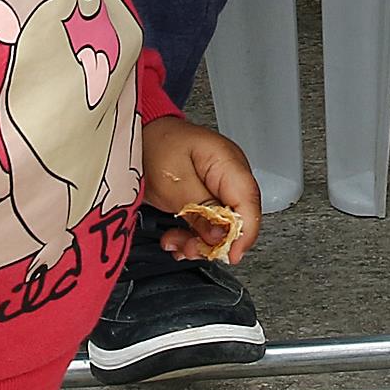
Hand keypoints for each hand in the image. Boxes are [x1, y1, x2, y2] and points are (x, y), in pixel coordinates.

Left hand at [139, 116, 264, 264]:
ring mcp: (220, 187)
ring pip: (223, 228)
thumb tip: (221, 238)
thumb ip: (200, 211)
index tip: (230, 255)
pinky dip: (193, 236)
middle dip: (214, 242)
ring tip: (175, 242)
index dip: (243, 234)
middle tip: (189, 248)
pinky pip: (209, 224)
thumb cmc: (156, 146)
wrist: (140, 134)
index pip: (248, 204)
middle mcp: (231, 176)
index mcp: (228, 164)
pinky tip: (176, 237)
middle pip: (238, 220)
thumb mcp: (174, 184)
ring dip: (199, 242)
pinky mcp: (208, 197)